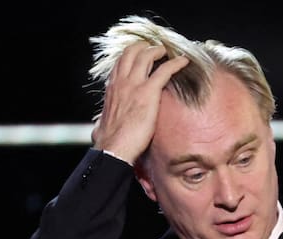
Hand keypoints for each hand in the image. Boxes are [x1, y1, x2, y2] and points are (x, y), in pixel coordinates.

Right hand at [91, 41, 189, 163]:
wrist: (114, 147)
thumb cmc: (108, 141)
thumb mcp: (100, 125)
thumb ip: (101, 121)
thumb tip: (98, 127)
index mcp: (112, 88)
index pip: (120, 63)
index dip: (131, 56)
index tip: (139, 56)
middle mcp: (121, 82)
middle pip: (131, 52)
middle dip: (143, 46)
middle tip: (155, 49)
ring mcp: (135, 85)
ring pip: (146, 56)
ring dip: (158, 50)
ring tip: (167, 51)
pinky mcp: (149, 92)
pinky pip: (164, 71)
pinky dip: (175, 63)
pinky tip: (184, 61)